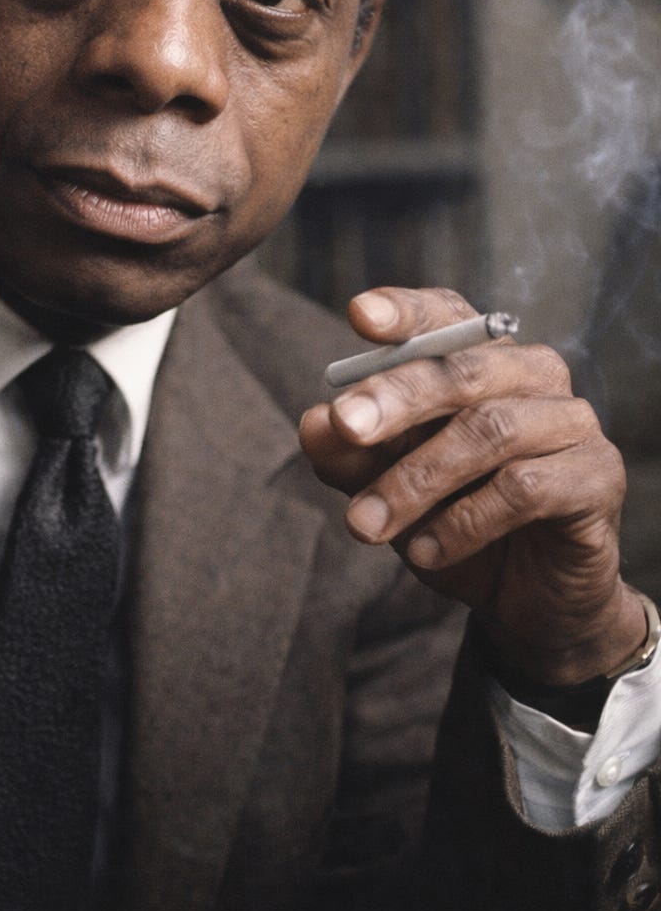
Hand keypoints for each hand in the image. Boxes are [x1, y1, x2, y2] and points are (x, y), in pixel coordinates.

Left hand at [299, 286, 642, 683]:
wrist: (527, 598)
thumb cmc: (455, 521)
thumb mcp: (388, 490)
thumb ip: (352, 456)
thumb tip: (313, 425)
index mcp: (481, 358)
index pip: (446, 316)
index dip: (405, 311)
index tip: (358, 315)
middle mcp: (533, 375)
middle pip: (462, 370)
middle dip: (395, 397)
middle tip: (343, 426)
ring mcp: (572, 422)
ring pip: (490, 431)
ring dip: (417, 480)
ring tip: (366, 525)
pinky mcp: (597, 476)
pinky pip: (525, 488)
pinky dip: (464, 522)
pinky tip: (426, 552)